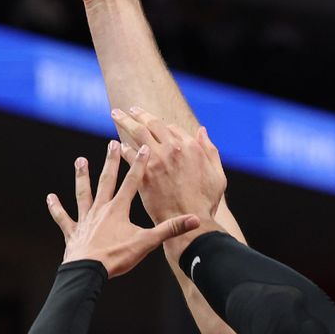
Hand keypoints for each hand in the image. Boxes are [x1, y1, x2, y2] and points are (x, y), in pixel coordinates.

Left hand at [46, 140, 200, 276]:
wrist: (88, 272)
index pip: (132, 182)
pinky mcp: (73, 233)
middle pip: (106, 181)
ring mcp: (85, 220)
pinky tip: (50, 198)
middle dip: (110, 162)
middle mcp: (101, 209)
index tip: (143, 147)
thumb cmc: (117, 257)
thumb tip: (194, 220)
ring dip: (82, 177)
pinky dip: (56, 208)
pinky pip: (63, 218)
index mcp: (119, 210)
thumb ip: (170, 229)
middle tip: (111, 143)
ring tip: (80, 160)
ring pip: (83, 193)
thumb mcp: (147, 242)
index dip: (139, 164)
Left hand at [111, 107, 226, 224]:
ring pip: (137, 133)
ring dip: (125, 122)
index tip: (153, 123)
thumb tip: (202, 131)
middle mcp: (173, 149)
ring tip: (116, 115)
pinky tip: (118, 146)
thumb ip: (210, 151)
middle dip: (138, 114)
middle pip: (152, 124)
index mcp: (191, 147)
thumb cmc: (206, 203)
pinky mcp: (144, 175)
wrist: (192, 224)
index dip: (162, 125)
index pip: (172, 128)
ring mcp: (157, 161)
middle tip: (129, 109)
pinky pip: (130, 155)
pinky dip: (124, 149)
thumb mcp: (218, 175)